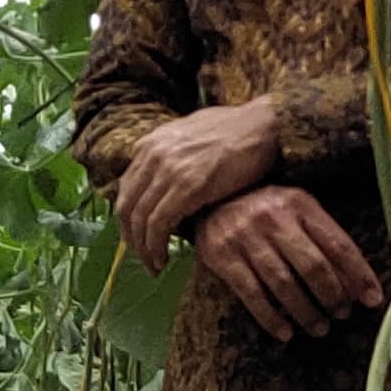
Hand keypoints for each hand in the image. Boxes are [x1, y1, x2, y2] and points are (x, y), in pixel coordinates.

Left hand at [116, 100, 282, 270]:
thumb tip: (166, 176)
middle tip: (144, 258)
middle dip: (132, 239)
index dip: (128, 219)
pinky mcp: (187, 186)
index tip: (138, 238)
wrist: (265, 126)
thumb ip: (173, 154)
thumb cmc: (238, 132)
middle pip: (127, 207)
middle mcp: (153, 154)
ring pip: (140, 220)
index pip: (126, 189)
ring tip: (155, 265)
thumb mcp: (192, 135)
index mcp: (151, 143)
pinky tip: (164, 259)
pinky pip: (159, 224)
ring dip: (144, 249)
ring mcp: (168, 169)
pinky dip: (157, 246)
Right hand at [191, 186, 382, 341]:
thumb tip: (354, 282)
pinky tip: (285, 333)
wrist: (210, 200)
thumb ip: (322, 238)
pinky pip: (252, 294)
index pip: (338, 244)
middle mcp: (273, 217)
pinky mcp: (222, 256)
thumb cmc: (264, 210)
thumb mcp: (295, 210)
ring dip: (306, 312)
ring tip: (319, 328)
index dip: (359, 275)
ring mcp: (246, 237)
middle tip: (342, 315)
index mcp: (300, 204)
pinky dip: (271, 318)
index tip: (373, 299)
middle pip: (313, 266)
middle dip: (333, 296)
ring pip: (284, 284)